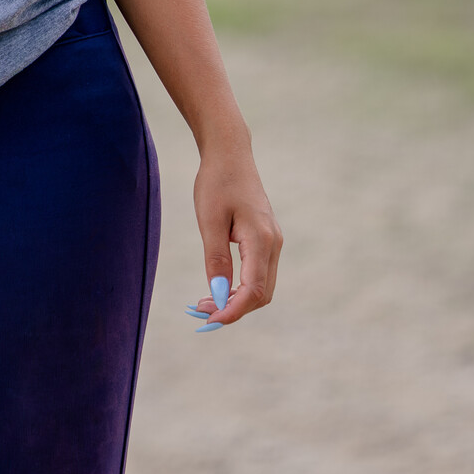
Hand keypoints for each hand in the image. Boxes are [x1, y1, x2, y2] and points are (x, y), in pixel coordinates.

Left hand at [191, 139, 281, 327]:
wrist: (230, 153)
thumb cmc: (216, 182)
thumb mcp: (209, 220)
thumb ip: (216, 259)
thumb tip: (218, 296)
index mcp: (261, 239)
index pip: (254, 290)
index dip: (234, 311)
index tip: (209, 320)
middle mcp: (273, 243)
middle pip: (261, 294)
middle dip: (233, 309)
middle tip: (200, 312)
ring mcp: (273, 241)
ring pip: (261, 286)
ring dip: (236, 300)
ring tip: (204, 302)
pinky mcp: (266, 239)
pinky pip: (258, 273)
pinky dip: (241, 287)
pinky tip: (218, 287)